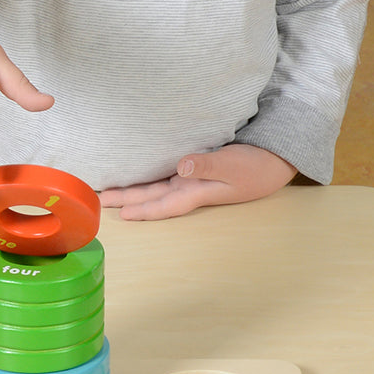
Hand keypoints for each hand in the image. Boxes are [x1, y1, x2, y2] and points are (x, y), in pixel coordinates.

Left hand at [98, 144, 297, 220]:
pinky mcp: (192, 170)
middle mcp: (188, 189)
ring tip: (107, 192)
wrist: (274, 160)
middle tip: (99, 201)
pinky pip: (162, 176)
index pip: (164, 205)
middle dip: (125, 200)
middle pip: (151, 197)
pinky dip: (145, 179)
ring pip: (153, 188)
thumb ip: (208, 165)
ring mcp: (189, 180)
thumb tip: (182, 167)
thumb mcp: (233, 165)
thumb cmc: (256, 166)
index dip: (143, 210)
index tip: (122, 213)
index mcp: (196, 193)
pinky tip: (132, 178)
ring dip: (131, 191)